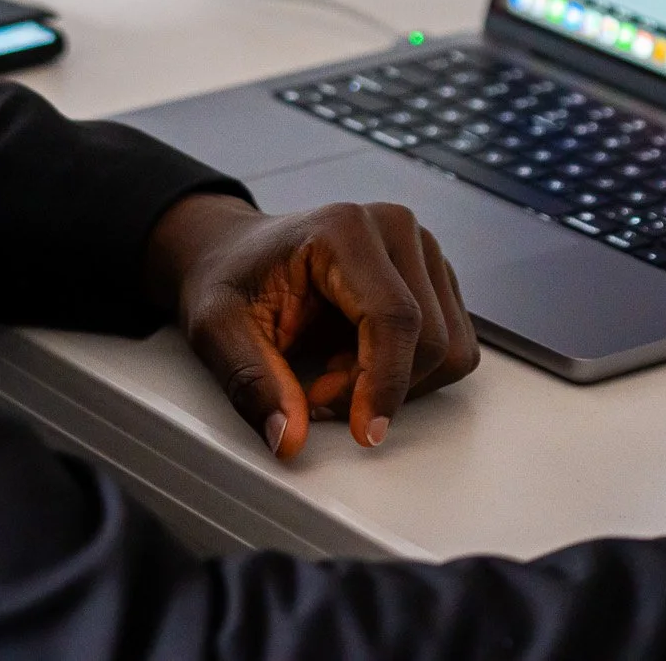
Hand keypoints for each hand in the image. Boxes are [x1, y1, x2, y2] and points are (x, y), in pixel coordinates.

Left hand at [143, 192, 478, 459]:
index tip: (365, 432)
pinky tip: (359, 359)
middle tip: (316, 391)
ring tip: (335, 370)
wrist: (235, 252)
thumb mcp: (215, 329)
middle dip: (376, 387)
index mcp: (343, 228)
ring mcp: (421, 250)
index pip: (394, 317)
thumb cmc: (230, 278)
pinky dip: (408, 372)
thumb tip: (288, 437)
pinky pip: (450, 347)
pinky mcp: (434, 277)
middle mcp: (394, 228)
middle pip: (429, 339)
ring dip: (395, 382)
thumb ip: (251, 381)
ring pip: (448, 349)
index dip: (385, 383)